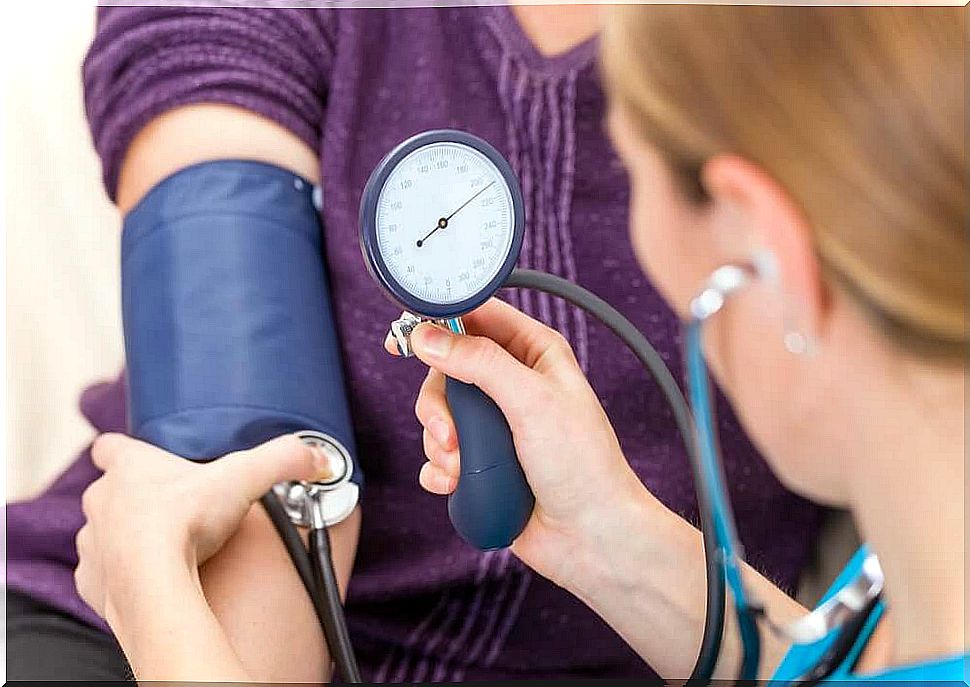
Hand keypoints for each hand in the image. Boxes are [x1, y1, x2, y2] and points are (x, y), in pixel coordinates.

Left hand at [75, 434, 325, 623]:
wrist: (151, 584)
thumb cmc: (186, 522)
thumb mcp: (245, 477)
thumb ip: (284, 460)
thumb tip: (319, 458)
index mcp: (130, 468)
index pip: (111, 446)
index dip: (124, 451)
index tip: (142, 458)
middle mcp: (102, 500)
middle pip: (110, 491)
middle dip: (135, 499)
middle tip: (173, 510)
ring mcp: (91, 542)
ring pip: (103, 533)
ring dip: (126, 539)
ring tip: (164, 550)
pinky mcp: (91, 582)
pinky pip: (102, 575)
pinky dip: (122, 577)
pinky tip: (151, 581)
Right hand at [387, 299, 665, 590]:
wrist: (591, 538)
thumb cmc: (583, 465)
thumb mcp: (532, 401)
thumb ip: (479, 363)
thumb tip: (429, 337)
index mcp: (535, 354)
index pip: (479, 318)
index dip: (440, 321)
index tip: (407, 337)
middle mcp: (513, 385)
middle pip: (447, 370)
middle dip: (439, 405)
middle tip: (450, 433)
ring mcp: (496, 426)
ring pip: (438, 415)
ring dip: (440, 443)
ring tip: (464, 467)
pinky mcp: (481, 463)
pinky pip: (438, 456)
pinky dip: (440, 470)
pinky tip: (458, 484)